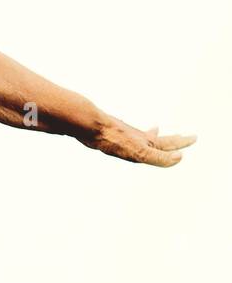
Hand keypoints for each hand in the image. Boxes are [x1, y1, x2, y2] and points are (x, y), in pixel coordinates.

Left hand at [79, 115, 195, 166]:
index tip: (193, 137)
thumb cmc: (114, 139)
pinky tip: (124, 134)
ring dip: (152, 134)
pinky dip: (131, 135)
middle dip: (172, 139)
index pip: (168, 144)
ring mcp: (124, 135)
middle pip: (158, 139)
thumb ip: (159, 157)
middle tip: (181, 135)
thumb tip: (180, 157)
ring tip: (156, 129)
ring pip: (142, 135)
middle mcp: (138, 137)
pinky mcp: (111, 135)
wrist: (89, 125)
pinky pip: (126, 135)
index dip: (181, 143)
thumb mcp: (139, 152)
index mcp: (145, 142)